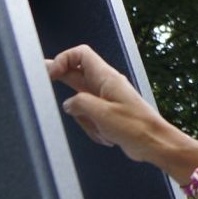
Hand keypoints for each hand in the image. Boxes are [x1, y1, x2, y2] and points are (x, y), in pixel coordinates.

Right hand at [46, 44, 166, 162]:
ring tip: (98, 129)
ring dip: (84, 118)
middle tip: (43, 80)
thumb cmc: (136, 127)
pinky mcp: (107, 113)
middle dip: (62, 80)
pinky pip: (89, 116)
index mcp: (106, 78)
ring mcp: (106, 99)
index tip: (51, 74)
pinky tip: (104, 136)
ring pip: (80, 101)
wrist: (154, 143)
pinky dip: (92, 127)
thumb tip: (68, 104)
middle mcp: (105, 85)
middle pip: (76, 74)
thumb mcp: (102, 114)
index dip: (63, 60)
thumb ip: (79, 104)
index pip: (81, 54)